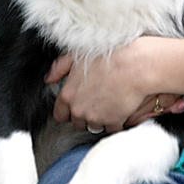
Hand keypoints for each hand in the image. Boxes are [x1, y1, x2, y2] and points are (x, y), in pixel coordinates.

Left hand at [44, 39, 183, 132]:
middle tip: (97, 100)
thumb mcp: (77, 55)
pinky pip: (112, 128)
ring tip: (110, 102)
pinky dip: (116, 121)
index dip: (69, 109)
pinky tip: (120, 107)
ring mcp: (95, 118)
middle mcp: (78, 110)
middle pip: (77, 122)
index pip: (60, 114)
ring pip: (94, 126)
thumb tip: (48, 78)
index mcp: (67, 95)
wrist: (135, 65)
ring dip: (100, 118)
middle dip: (85, 114)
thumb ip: (59, 67)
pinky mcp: (113, 122)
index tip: (78, 103)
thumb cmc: (108, 56)